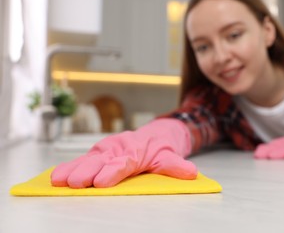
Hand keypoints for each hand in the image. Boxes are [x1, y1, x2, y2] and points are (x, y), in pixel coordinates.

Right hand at [51, 119, 197, 187]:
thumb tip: (191, 172)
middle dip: (88, 172)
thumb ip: (176, 166)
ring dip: (73, 169)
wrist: (155, 134)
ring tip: (58, 180)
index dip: (112, 172)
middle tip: (76, 183)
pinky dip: (69, 166)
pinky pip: (82, 159)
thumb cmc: (160, 148)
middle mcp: (118, 148)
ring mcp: (106, 149)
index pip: (122, 163)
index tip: (102, 182)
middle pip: (101, 162)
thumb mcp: (169, 156)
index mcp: (134, 151)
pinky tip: (56, 175)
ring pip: (88, 159)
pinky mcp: (98, 152)